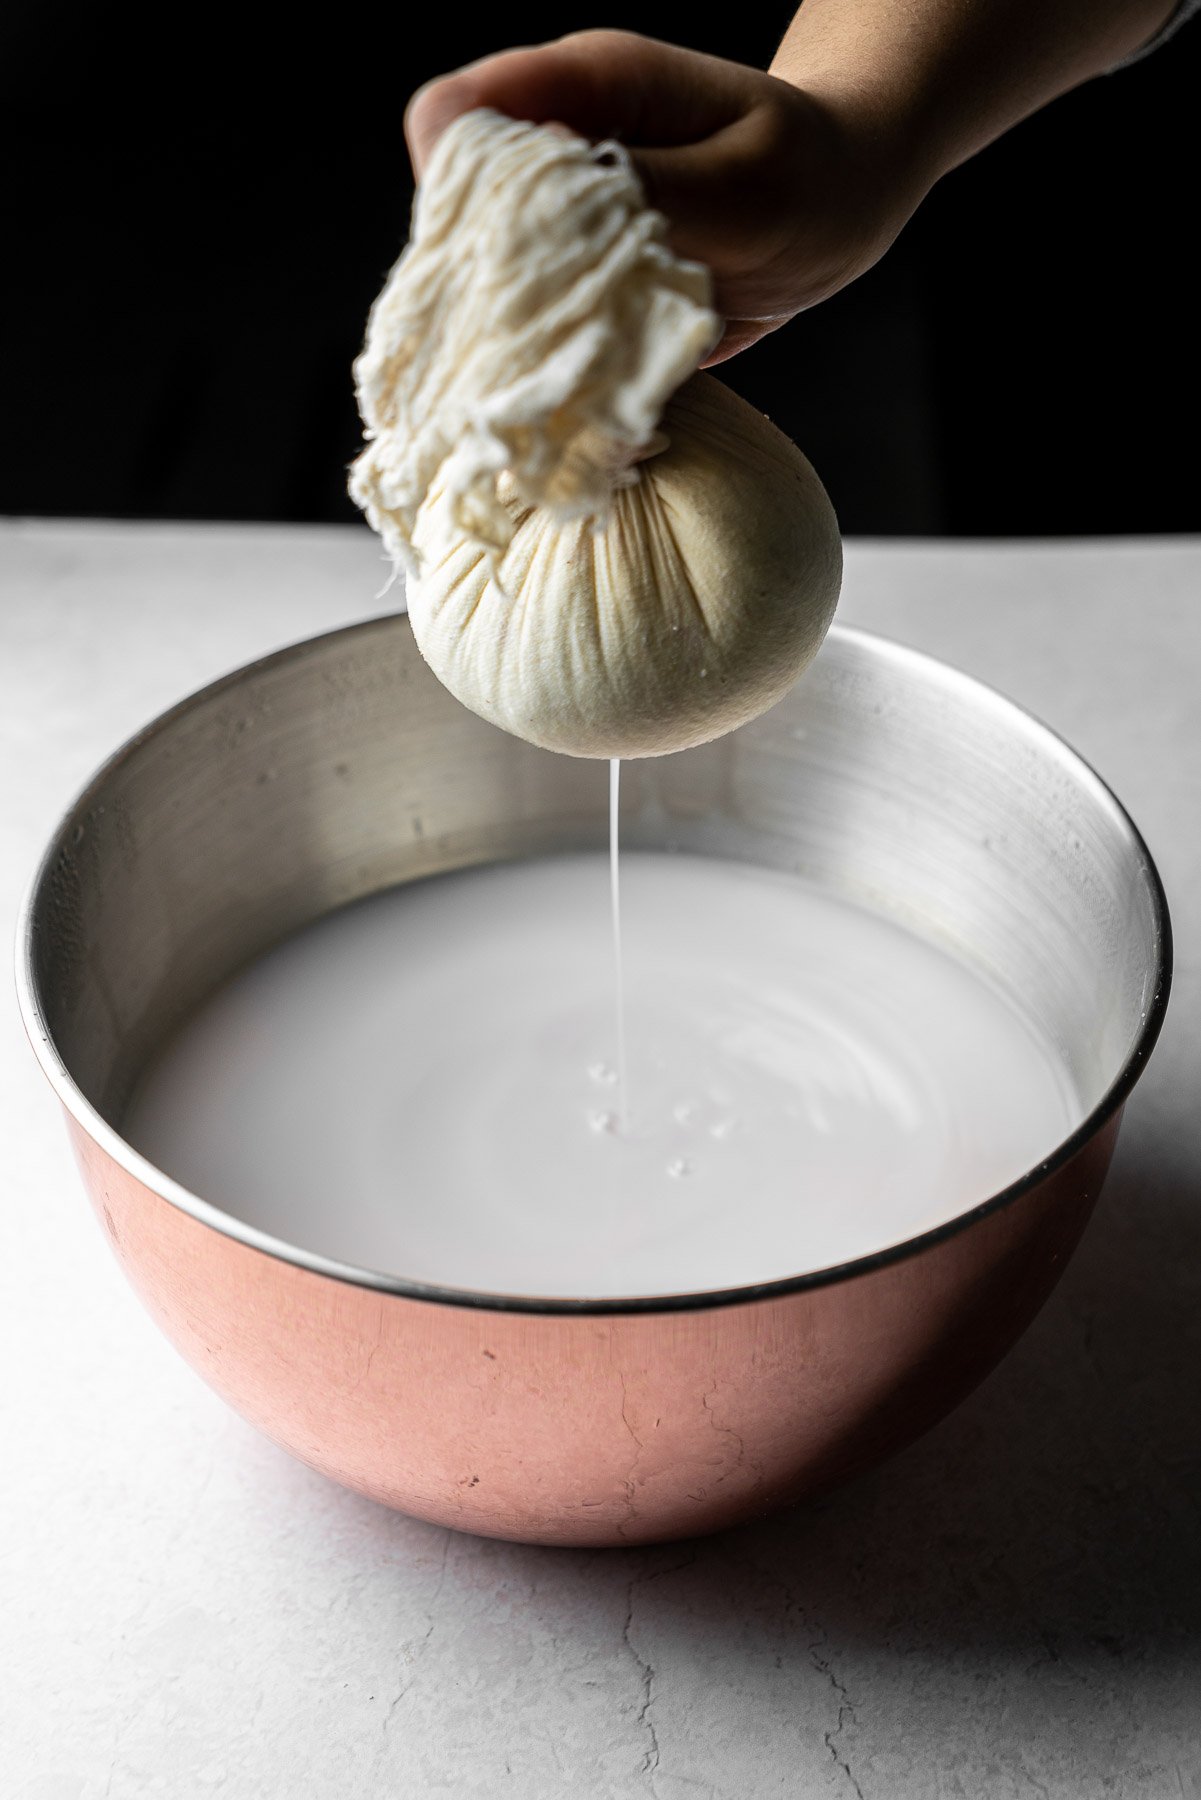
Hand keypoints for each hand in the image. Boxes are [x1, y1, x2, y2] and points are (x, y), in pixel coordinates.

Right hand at [405, 30, 932, 364]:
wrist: (837, 203)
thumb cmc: (805, 173)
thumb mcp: (744, 184)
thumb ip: (647, 191)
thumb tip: (554, 206)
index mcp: (579, 92)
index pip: (453, 125)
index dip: (457, 197)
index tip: (506, 269)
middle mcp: (550, 161)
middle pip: (452, 226)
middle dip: (484, 300)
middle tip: (551, 363)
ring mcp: (556, 229)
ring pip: (485, 297)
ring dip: (519, 356)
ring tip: (579, 401)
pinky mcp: (577, 293)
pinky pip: (540, 344)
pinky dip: (561, 388)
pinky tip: (602, 418)